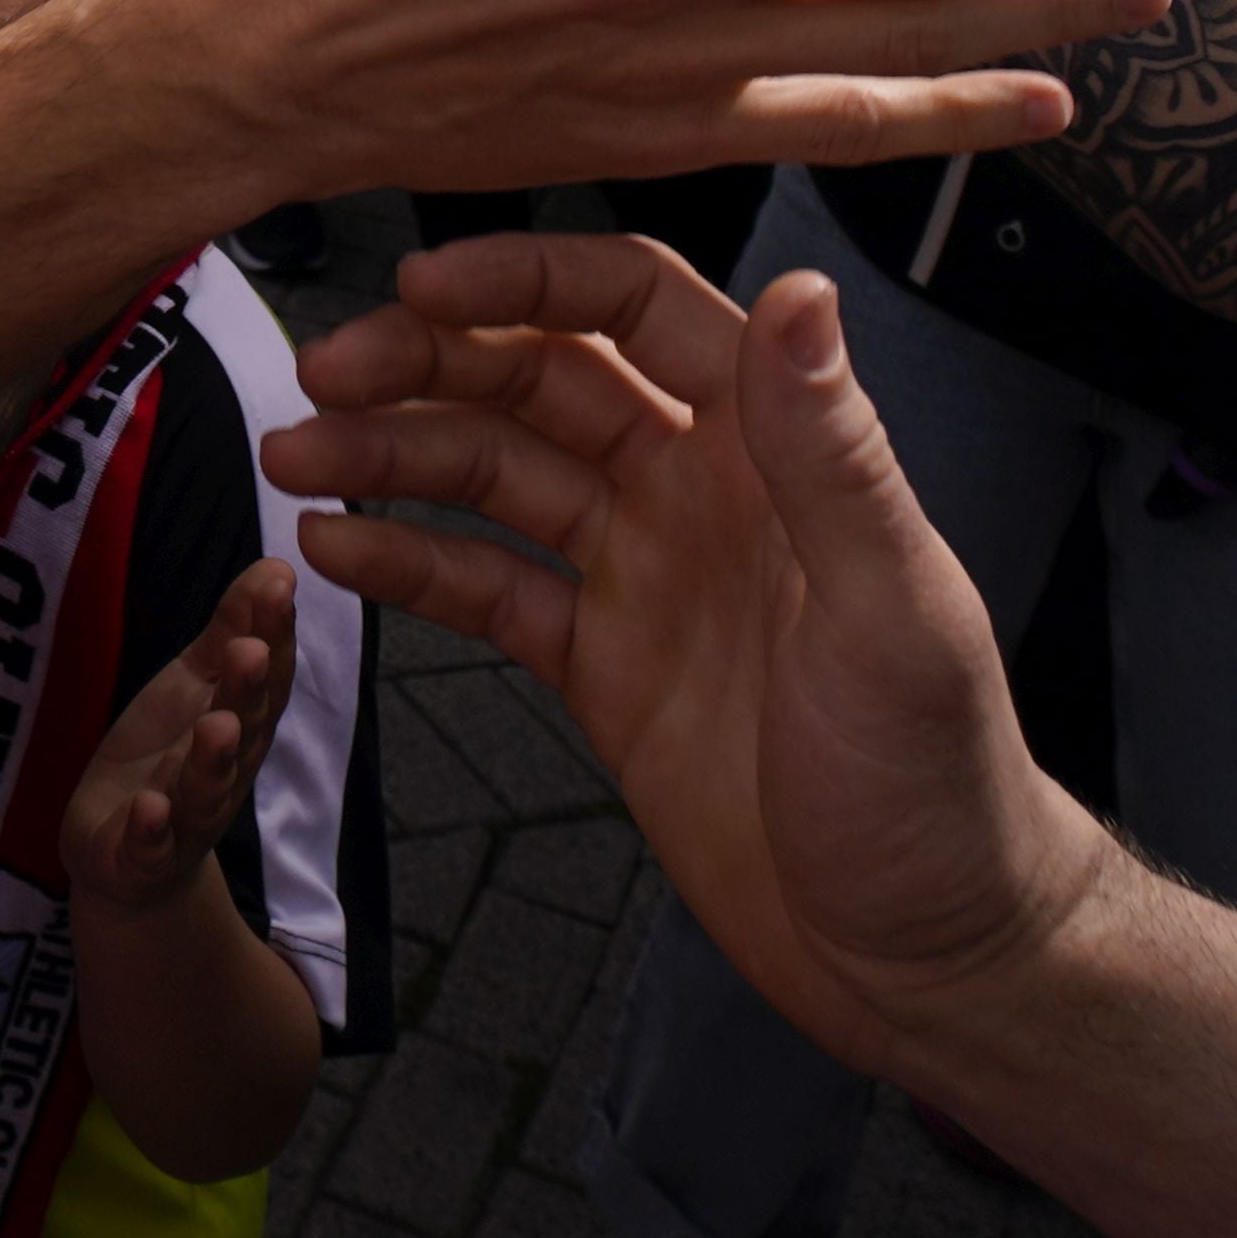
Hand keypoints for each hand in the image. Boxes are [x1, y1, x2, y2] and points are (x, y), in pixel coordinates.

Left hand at [65, 556, 298, 917]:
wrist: (126, 853)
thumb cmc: (167, 754)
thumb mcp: (194, 684)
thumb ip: (232, 629)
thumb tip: (279, 565)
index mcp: (240, 725)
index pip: (265, 677)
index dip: (274, 634)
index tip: (279, 586)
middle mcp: (224, 773)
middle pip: (242, 730)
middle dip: (246, 691)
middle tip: (250, 651)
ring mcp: (186, 819)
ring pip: (204, 789)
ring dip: (210, 759)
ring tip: (215, 725)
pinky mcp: (142, 858)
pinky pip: (149, 847)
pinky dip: (151, 830)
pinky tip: (150, 809)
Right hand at [265, 229, 1117, 1086]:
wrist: (924, 957)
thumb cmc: (942, 788)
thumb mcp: (891, 611)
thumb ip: (830, 453)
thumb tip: (799, 289)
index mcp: (774, 450)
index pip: (636, 309)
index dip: (526, 279)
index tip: (423, 284)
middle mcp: (698, 491)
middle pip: (537, 377)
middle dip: (424, 362)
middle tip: (323, 372)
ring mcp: (642, 576)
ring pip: (492, 473)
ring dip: (392, 452)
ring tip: (295, 452)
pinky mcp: (601, 669)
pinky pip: (486, 588)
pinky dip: (408, 559)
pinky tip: (335, 545)